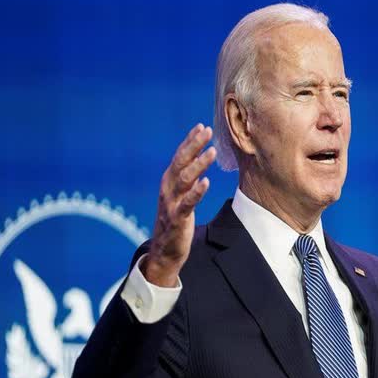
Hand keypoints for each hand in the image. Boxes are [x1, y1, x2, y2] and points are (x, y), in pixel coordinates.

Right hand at [143, 124, 216, 286]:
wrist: (165, 250)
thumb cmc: (176, 219)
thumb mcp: (181, 194)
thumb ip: (189, 177)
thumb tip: (200, 156)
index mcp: (169, 181)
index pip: (180, 156)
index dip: (190, 141)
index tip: (201, 127)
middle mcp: (167, 188)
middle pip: (181, 162)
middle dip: (194, 145)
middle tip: (207, 131)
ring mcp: (171, 203)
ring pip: (184, 179)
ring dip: (198, 164)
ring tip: (212, 151)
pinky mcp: (177, 218)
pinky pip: (187, 203)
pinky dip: (196, 192)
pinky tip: (206, 182)